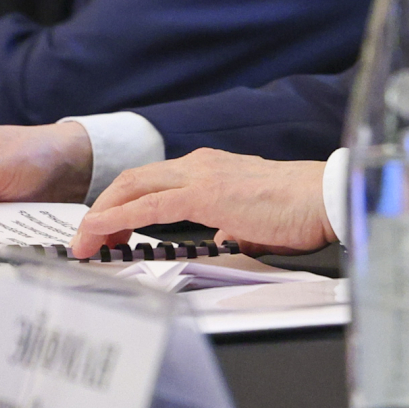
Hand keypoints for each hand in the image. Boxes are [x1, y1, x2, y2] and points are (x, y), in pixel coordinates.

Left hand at [76, 149, 330, 257]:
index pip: (153, 182)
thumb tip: (223, 238)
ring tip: (84, 243)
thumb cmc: (299, 211)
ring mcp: (200, 176)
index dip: (122, 204)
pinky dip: (117, 219)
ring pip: (133, 187)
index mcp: (210, 168)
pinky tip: (102, 233)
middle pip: (132, 180)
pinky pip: (149, 206)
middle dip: (101, 208)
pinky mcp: (205, 195)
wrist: (324, 198)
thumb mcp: (254, 220)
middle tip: (85, 240)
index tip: (108, 231)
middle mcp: (199, 164)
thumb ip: (232, 226)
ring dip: (101, 216)